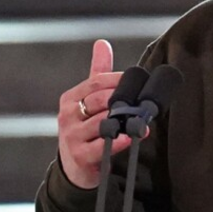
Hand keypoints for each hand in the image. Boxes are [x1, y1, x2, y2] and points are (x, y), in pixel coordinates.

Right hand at [56, 39, 129, 188]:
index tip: (140, 83)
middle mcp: (67, 115)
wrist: (74, 168)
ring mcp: (72, 136)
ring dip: (126, 121)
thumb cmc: (85, 129)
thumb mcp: (87, 100)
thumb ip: (97, 73)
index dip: (121, 81)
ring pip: (103, 122)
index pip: (98, 82)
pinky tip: (131, 137)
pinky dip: (120, 141)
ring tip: (142, 121)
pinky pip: (103, 145)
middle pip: (102, 100)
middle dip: (125, 100)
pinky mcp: (80, 156)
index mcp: (70, 98)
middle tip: (145, 102)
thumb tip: (102, 43)